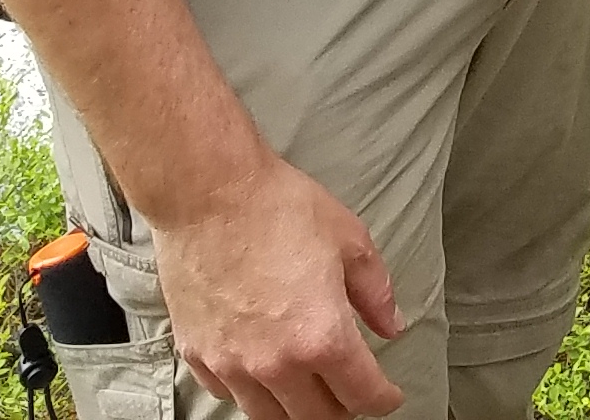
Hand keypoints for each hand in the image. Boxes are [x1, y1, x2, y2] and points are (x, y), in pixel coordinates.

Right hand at [150, 149, 404, 419]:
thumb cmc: (280, 208)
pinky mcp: (198, 355)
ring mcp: (232, 365)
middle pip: (317, 419)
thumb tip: (392, 326)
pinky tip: (262, 369)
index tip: (389, 395)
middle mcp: (276, 364)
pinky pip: (228, 394)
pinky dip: (250, 392)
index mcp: (322, 337)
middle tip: (352, 391)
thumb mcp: (350, 240)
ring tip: (310, 387)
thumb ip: (375, 293)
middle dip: (343, 409)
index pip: (363, 395)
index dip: (384, 399)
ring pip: (270, 417)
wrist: (209, 193)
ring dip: (296, 408)